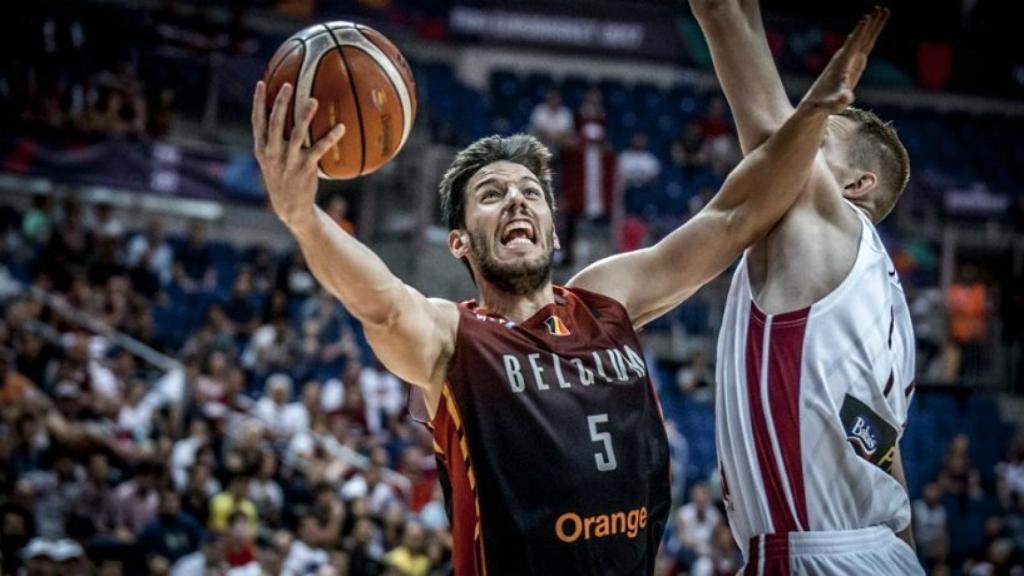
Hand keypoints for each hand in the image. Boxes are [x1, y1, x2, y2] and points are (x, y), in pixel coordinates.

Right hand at [252, 81, 345, 229]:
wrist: (290, 209)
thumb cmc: (283, 180)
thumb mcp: (271, 162)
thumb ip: (273, 142)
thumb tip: (282, 119)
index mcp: (262, 149)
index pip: (256, 122)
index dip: (258, 102)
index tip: (261, 83)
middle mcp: (273, 153)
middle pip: (275, 123)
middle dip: (280, 102)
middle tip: (288, 85)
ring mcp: (289, 161)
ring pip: (297, 133)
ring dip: (305, 116)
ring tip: (313, 100)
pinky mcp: (306, 168)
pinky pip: (319, 149)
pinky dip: (330, 137)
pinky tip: (341, 127)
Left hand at [799, 6, 888, 113]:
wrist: (814, 106)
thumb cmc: (822, 105)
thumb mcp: (831, 104)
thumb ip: (838, 101)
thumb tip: (846, 99)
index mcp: (840, 65)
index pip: (853, 45)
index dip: (860, 32)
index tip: (867, 17)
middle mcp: (844, 60)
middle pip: (860, 38)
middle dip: (871, 24)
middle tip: (881, 8)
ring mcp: (848, 62)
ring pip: (863, 40)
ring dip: (873, 27)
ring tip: (882, 11)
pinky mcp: (851, 66)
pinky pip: (863, 47)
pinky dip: (870, 37)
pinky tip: (873, 30)